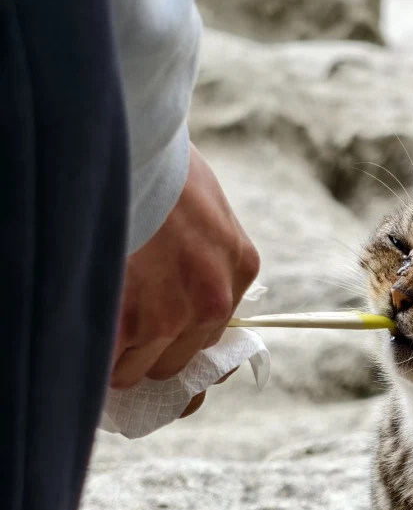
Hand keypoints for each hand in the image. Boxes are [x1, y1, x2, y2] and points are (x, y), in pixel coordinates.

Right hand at [111, 145, 259, 390]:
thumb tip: (179, 297)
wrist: (124, 139)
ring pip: (139, 371)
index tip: (158, 352)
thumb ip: (206, 254)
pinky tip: (75, 342)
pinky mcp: (127, 321)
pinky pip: (107, 366)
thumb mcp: (203, 203)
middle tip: (114, 336)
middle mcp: (213, 299)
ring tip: (91, 330)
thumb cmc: (152, 162)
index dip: (180, 349)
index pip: (217, 342)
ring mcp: (170, 315)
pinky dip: (90, 362)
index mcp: (240, 265)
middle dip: (145, 355)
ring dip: (114, 359)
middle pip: (177, 363)